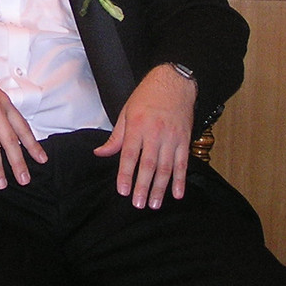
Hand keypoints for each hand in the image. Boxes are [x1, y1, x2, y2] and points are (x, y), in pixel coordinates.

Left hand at [93, 64, 195, 207]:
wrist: (174, 81)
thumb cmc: (147, 96)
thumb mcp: (126, 112)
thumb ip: (115, 137)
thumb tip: (100, 153)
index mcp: (137, 126)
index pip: (129, 155)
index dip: (126, 174)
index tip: (123, 190)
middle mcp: (155, 133)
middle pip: (148, 164)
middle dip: (143, 186)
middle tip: (139, 204)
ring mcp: (172, 137)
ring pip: (166, 167)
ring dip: (161, 188)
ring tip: (155, 204)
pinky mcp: (185, 139)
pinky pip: (183, 163)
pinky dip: (180, 179)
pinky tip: (177, 193)